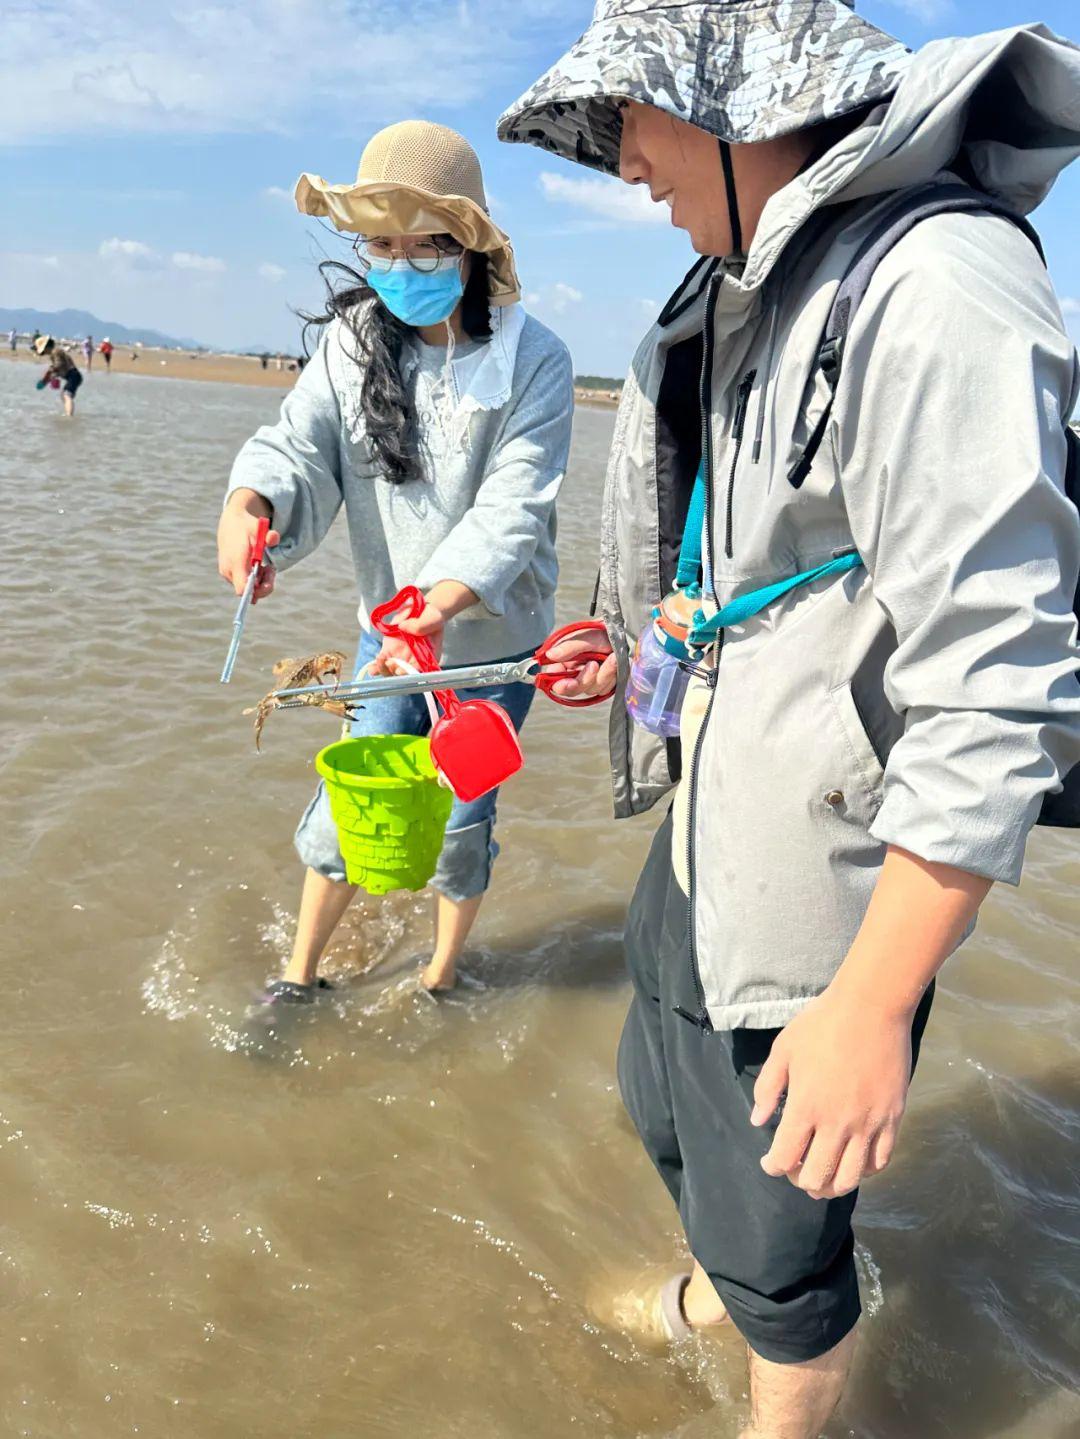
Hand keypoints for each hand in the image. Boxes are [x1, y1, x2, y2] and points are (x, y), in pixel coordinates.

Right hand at [218, 490, 278, 600]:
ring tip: (267, 566)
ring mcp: (227, 573)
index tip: (268, 584)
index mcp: (236, 561)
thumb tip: (273, 538)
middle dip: (264, 585)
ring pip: (247, 588)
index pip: (243, 589)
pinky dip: (255, 578)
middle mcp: (228, 570)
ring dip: (261, 581)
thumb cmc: (247, 526)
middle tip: (271, 569)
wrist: (231, 523)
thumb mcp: (259, 527)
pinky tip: (260, 567)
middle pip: (248, 591)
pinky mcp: (229, 574)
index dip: (256, 592)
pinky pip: (244, 583)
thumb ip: (268, 535)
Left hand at [370, 600, 445, 675]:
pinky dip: (376, 667)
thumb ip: (421, 625)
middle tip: (390, 664)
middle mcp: (413, 661)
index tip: (401, 670)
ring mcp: (400, 657)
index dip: (410, 673)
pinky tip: (372, 668)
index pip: (420, 671)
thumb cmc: (430, 617)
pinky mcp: (389, 651)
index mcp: (428, 658)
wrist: (420, 611)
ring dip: (384, 669)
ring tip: (380, 659)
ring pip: (391, 671)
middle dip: (395, 672)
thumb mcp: (432, 618)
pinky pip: (382, 661)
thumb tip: (403, 627)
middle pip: (403, 675)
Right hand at [544, 625, 616, 699]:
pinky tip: (615, 661)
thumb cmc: (598, 631)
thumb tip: (550, 655)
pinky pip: (605, 688)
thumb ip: (567, 647)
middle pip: (573, 690)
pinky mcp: (603, 683)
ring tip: (611, 657)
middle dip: (585, 679)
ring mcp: (589, 680)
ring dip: (603, 674)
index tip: (569, 682)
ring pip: (591, 689)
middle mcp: (573, 673)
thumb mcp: (583, 637)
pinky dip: (611, 674)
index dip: (561, 685)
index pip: (554, 681)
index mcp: (562, 663)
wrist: (618, 632)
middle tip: (593, 665)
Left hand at [750, 986, 913, 1200]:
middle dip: (800, 1180)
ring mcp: (868, 1124)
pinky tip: (854, 1163)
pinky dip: (864, 1170)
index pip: (785, 1158)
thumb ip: (768, 1088)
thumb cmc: (822, 1024)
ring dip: (832, 1186)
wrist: (872, 1008)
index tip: (770, 1162)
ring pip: (850, 1178)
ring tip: (823, 1177)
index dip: (773, 1167)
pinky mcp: (893, 1119)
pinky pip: (880, 1161)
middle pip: (816, 1177)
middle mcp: (837, 1124)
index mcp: (806, 1107)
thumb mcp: (784, 1049)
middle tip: (795, 1168)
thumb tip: (757, 1121)